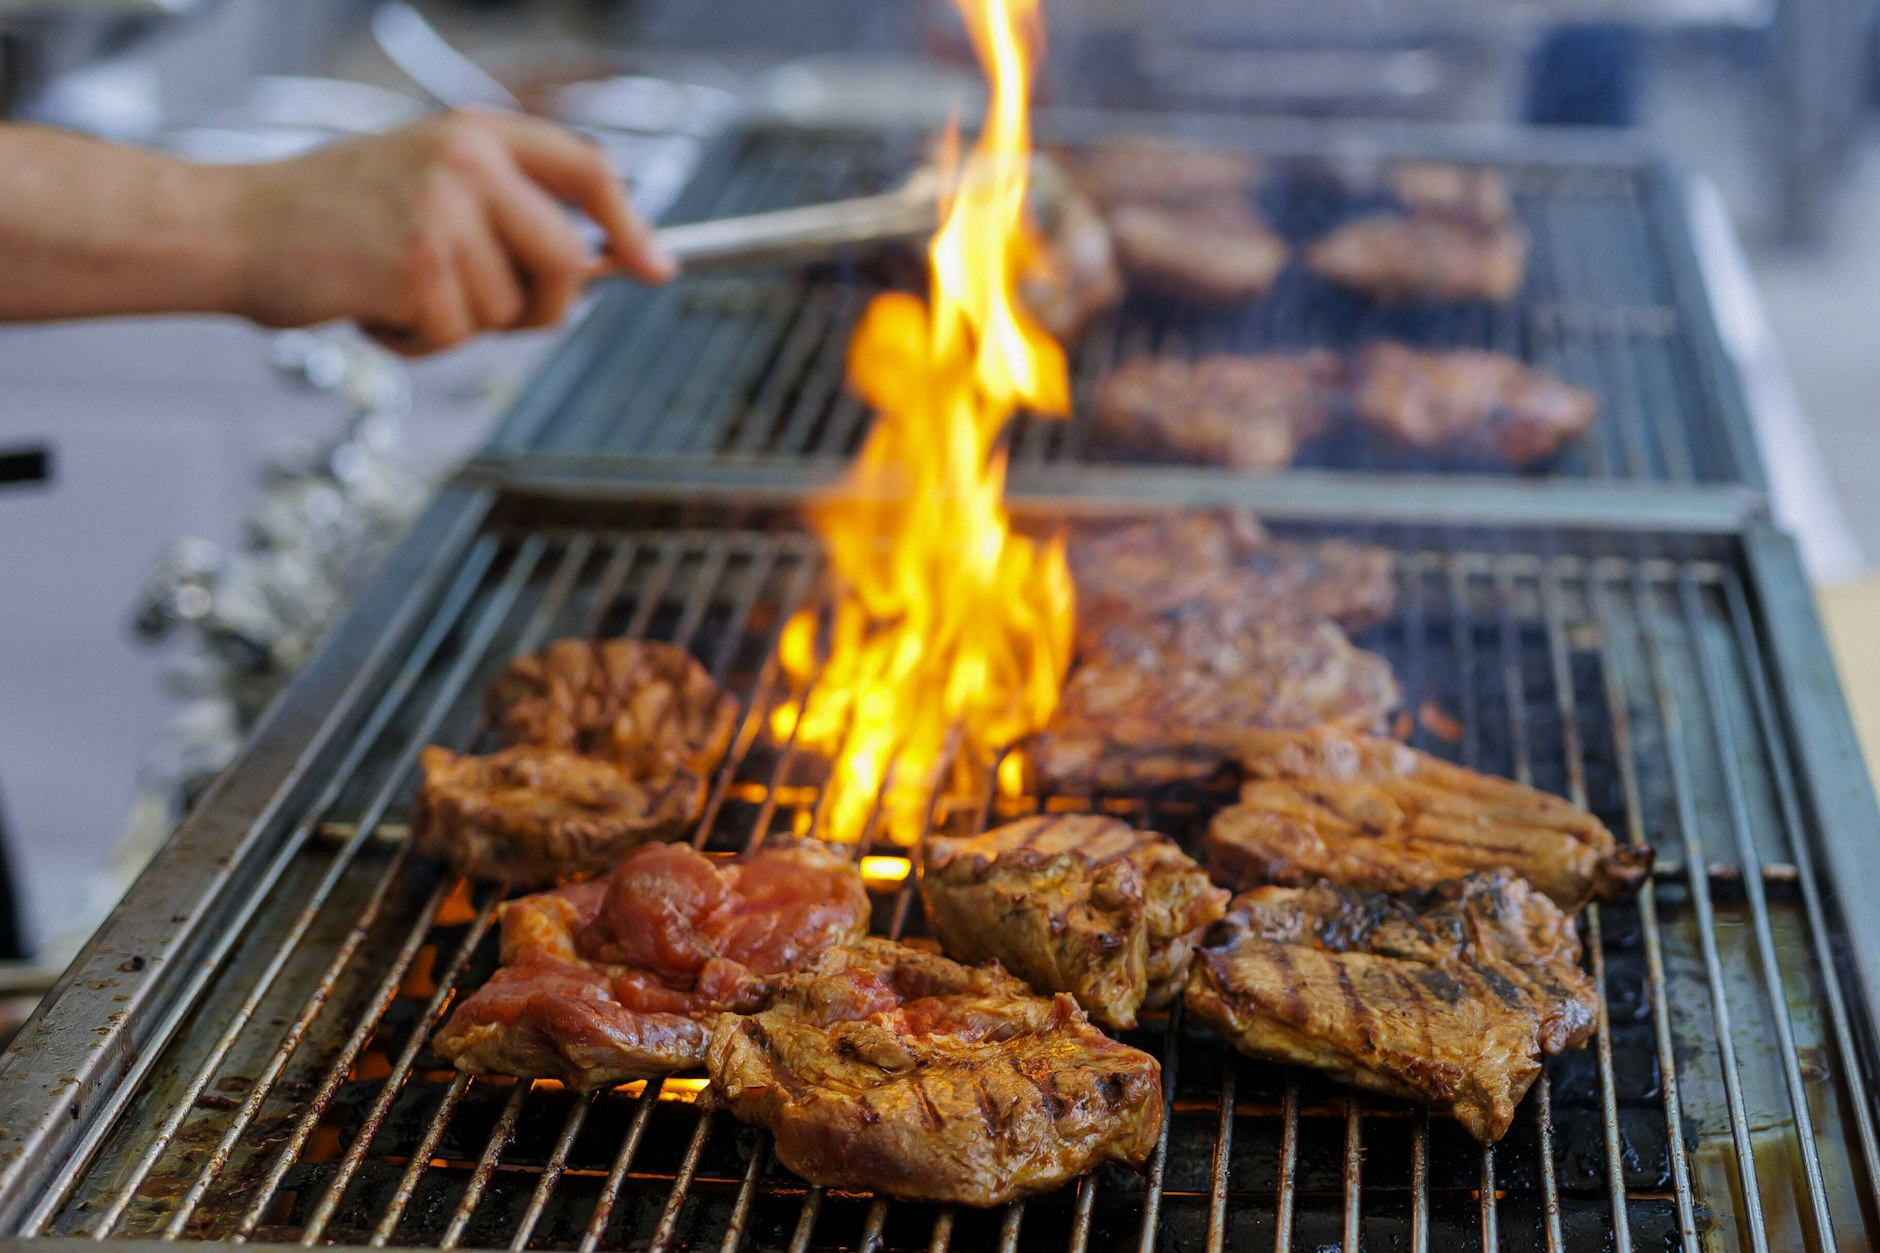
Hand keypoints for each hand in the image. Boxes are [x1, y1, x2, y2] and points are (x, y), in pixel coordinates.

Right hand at [228, 109, 673, 353]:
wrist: (237, 229)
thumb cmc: (335, 219)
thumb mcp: (430, 183)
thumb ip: (508, 211)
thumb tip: (601, 264)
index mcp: (478, 133)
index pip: (588, 170)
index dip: (631, 224)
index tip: (656, 269)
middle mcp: (467, 160)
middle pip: (564, 259)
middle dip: (539, 307)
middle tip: (481, 312)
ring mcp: (442, 209)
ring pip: (507, 310)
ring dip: (457, 326)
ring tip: (396, 290)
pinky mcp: (415, 263)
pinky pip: (454, 336)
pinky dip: (415, 343)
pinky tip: (371, 306)